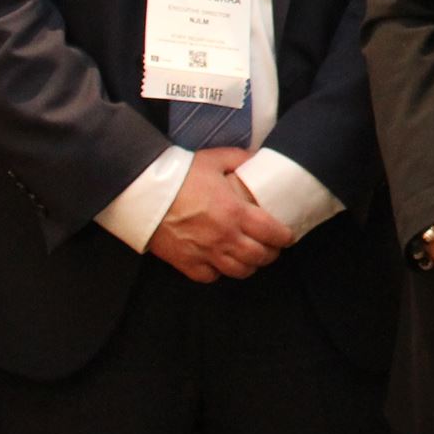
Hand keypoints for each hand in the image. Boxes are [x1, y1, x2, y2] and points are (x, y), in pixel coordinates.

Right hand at [147, 148, 294, 282]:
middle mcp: (225, 237)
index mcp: (236, 212)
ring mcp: (205, 253)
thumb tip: (257, 156)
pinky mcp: (185, 262)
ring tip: (251, 258)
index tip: (288, 236)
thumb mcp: (215, 159)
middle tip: (272, 248)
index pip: (273, 233)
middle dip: (270, 254)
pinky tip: (221, 263)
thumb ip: (240, 158)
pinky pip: (210, 276)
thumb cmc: (181, 174)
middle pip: (259, 257)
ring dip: (249, 266)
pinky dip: (219, 272)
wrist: (144, 192)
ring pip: (238, 271)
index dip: (285, 237)